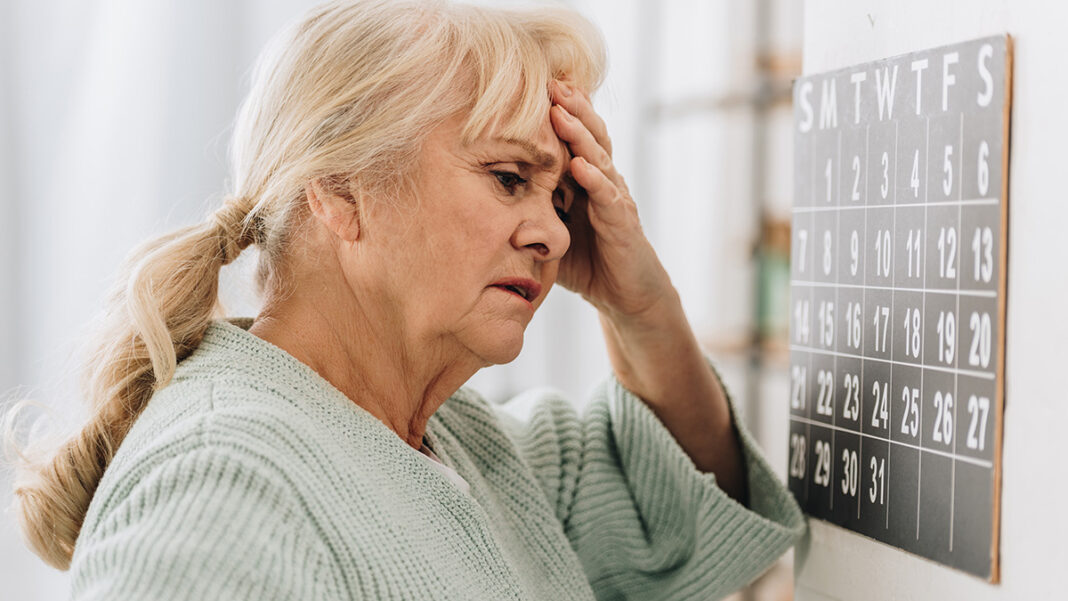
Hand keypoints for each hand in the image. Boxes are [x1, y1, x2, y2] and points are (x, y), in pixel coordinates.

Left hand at [549, 80, 673, 322]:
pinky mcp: (623, 225)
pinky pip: (609, 198)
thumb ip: (525, 211)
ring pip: (600, 158)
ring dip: (581, 135)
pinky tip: (581, 166)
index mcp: (584, 180)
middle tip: (551, 82)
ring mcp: (615, 200)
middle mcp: (603, 182)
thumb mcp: (548, 231)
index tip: (534, 86)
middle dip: (571, 108)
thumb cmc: (587, 262)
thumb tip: (479, 201)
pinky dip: (595, 181)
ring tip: (562, 112)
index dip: (559, 112)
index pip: (573, 138)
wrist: (626, 296)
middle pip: (589, 136)